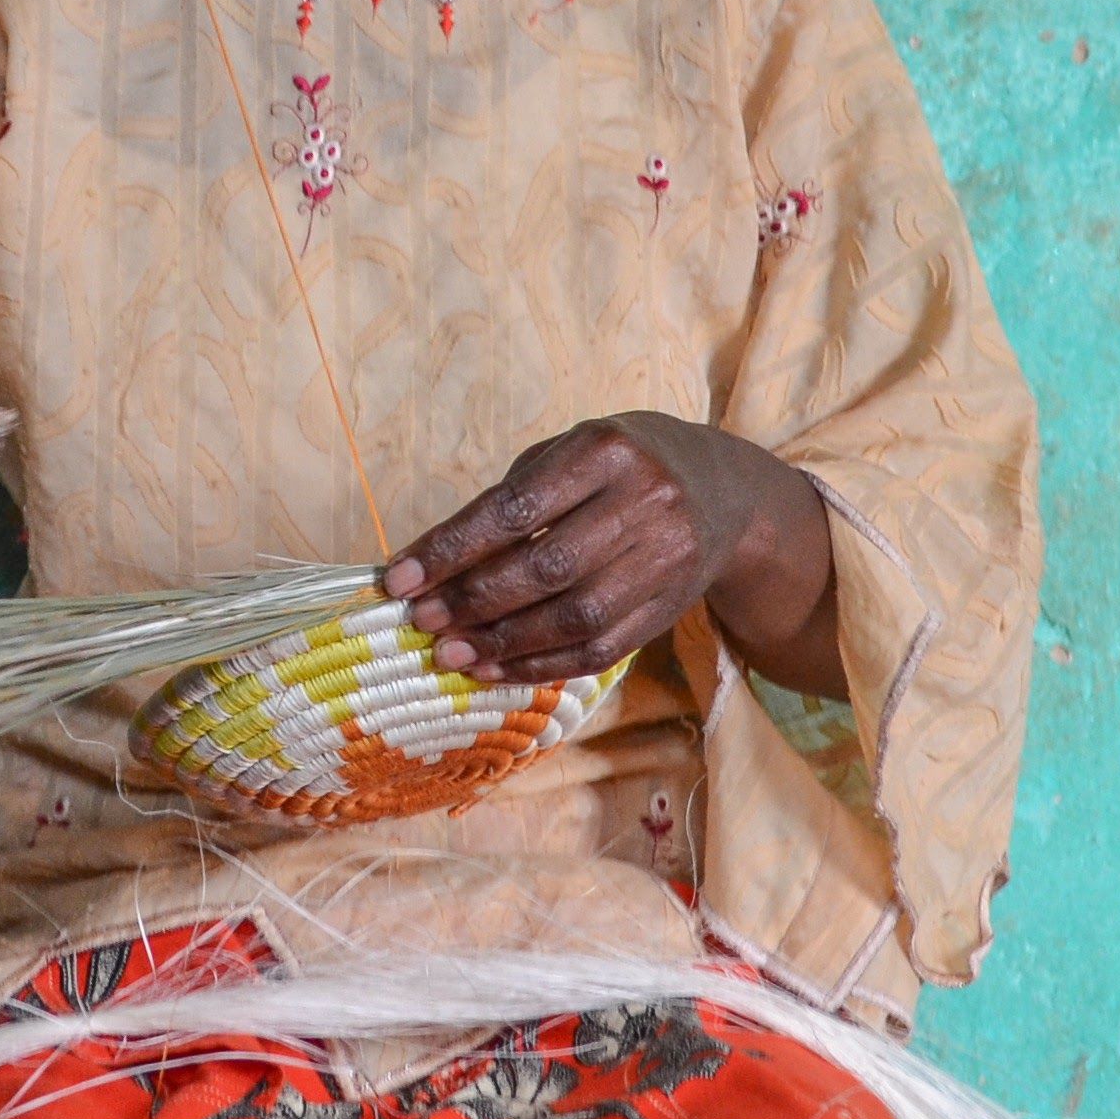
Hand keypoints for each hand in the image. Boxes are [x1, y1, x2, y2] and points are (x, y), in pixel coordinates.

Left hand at [384, 413, 848, 699]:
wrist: (719, 492)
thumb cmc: (616, 468)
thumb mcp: (566, 455)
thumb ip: (507, 502)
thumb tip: (432, 567)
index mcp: (606, 451)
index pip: (515, 508)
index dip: (451, 549)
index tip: (399, 579)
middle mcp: (645, 502)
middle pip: (547, 567)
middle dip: (473, 600)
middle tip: (422, 620)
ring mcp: (665, 559)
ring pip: (575, 617)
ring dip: (502, 642)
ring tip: (449, 652)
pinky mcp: (670, 606)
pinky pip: (599, 649)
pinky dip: (540, 664)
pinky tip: (495, 667)